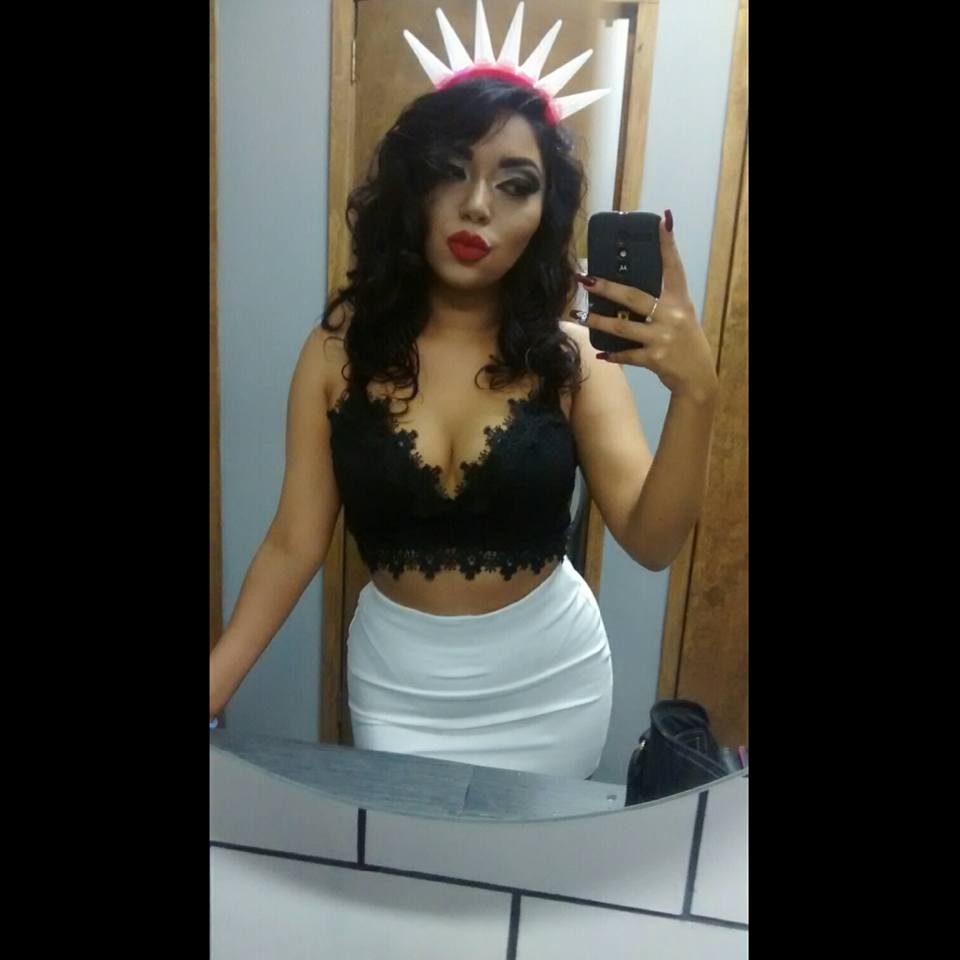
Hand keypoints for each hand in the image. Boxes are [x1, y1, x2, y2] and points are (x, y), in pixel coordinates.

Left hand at [573, 210, 717, 403]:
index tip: (662, 220)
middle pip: (634, 297)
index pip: (673, 267)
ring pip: (623, 328)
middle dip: (608, 289)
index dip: (667, 244)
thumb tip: (630, 288)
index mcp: (680, 300)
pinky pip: (627, 355)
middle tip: (586, 279)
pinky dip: (613, 355)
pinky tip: (601, 354)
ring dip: (599, 322)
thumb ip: (663, 301)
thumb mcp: (682, 316)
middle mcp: (672, 315)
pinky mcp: (654, 358)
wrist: (698, 378)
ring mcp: (662, 337)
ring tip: (581, 316)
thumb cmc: (686, 343)